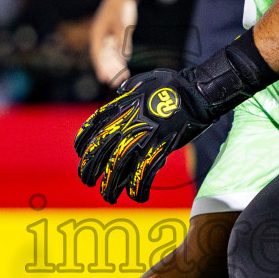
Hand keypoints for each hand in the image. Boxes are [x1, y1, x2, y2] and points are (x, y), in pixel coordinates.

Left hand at [76, 32, 278, 203]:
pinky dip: (139, 187)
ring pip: (119, 166)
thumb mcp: (144, 81)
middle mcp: (129, 122)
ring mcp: (144, 136)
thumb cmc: (174, 85)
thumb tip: (121, 92)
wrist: (198, 93)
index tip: (80, 153)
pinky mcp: (161, 148)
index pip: (93, 126)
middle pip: (100, 150)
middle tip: (87, 179)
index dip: (83, 142)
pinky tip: (138, 196)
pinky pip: (144, 173)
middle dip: (90, 168)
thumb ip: (129, 90)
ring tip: (108, 195)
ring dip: (111, 185)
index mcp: (123, 106)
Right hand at [89, 0, 134, 84]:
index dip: (100, 67)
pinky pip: (117, 51)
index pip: (97, 54)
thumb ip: (123, 41)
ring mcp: (108, 37)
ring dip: (116, 67)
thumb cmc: (120, 9)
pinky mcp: (115, 37)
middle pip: (104, 58)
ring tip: (123, 78)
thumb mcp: (122, 25)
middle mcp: (101, 38)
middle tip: (115, 83)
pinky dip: (120, 60)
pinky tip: (125, 67)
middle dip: (110, 71)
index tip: (103, 79)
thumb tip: (126, 57)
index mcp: (97, 34)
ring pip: (111, 56)